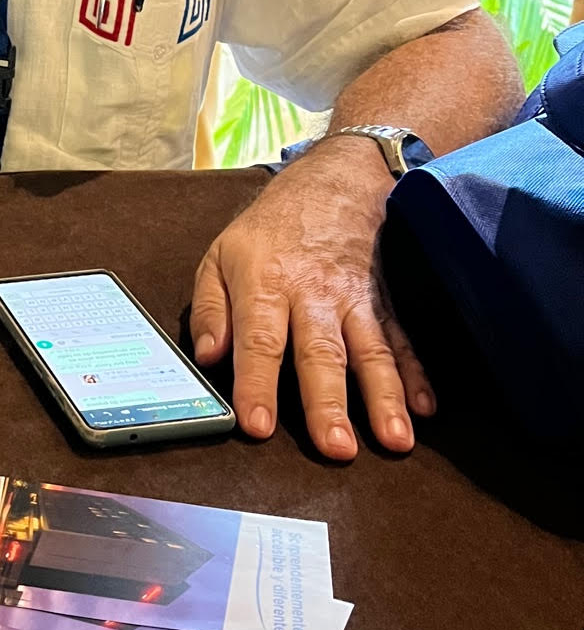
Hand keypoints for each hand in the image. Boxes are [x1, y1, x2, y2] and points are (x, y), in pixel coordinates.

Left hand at [189, 140, 435, 459]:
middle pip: (321, 354)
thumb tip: (205, 357)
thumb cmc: (269, 229)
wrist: (334, 181)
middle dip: (329, 403)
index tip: (257, 426)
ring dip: (384, 398)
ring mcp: (355, 300)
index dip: (258, 385)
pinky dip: (417, 374)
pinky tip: (425, 408)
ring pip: (370, 352)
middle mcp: (313, 296)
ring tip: (395, 439)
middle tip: (337, 448)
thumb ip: (208, 309)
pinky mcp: (384, 302)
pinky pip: (401, 340)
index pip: (259, 343)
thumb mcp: (220, 256)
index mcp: (265, 286)